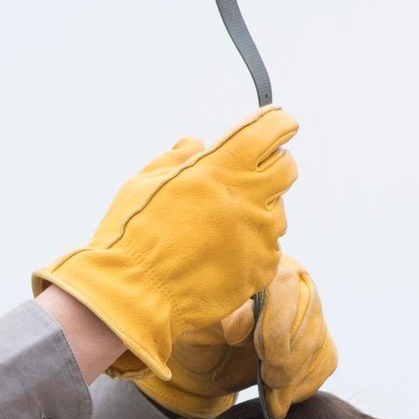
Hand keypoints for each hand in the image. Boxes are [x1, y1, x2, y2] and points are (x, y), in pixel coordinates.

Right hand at [31, 106, 296, 381]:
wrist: (135, 296)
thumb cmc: (131, 236)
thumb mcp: (143, 183)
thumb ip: (176, 159)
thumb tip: (195, 144)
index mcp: (219, 169)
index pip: (269, 131)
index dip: (277, 123)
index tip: (279, 122)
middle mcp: (247, 199)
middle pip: (286, 167)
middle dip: (274, 163)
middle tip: (250, 172)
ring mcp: (258, 236)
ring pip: (276, 211)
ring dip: (258, 209)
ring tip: (221, 224)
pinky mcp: (260, 268)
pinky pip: (268, 247)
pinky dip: (251, 245)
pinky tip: (220, 253)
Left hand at [130, 255, 337, 418]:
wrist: (209, 360)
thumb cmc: (201, 336)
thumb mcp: (199, 326)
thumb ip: (220, 318)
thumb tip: (244, 320)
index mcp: (261, 270)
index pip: (284, 286)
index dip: (279, 324)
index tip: (266, 357)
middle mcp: (292, 283)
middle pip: (307, 317)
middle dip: (290, 357)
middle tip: (270, 381)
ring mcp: (309, 310)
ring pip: (317, 341)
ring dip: (297, 375)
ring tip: (275, 397)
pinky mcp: (317, 337)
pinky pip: (325, 359)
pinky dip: (307, 383)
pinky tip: (286, 397)